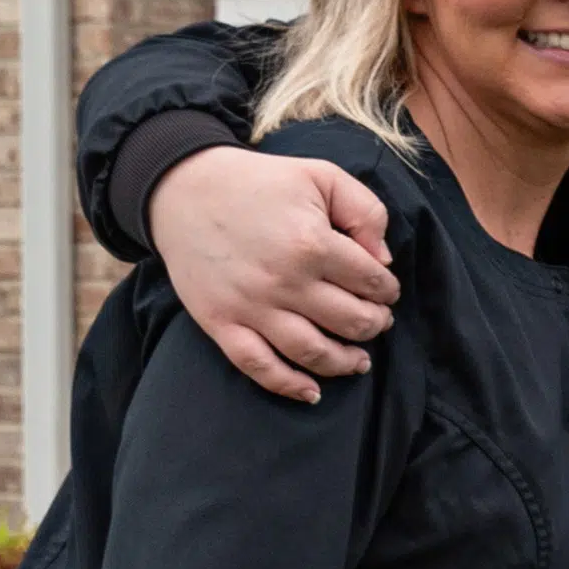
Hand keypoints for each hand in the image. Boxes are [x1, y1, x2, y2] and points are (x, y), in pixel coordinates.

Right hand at [149, 144, 398, 402]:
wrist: (181, 189)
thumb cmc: (257, 182)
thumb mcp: (321, 175)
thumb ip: (366, 211)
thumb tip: (384, 259)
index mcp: (312, 244)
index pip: (372, 282)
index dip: (387, 289)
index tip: (385, 289)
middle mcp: (284, 282)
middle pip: (351, 322)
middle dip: (375, 324)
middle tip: (376, 319)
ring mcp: (250, 307)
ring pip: (313, 353)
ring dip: (346, 362)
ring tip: (360, 359)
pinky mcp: (220, 323)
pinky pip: (258, 367)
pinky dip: (289, 386)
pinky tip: (312, 392)